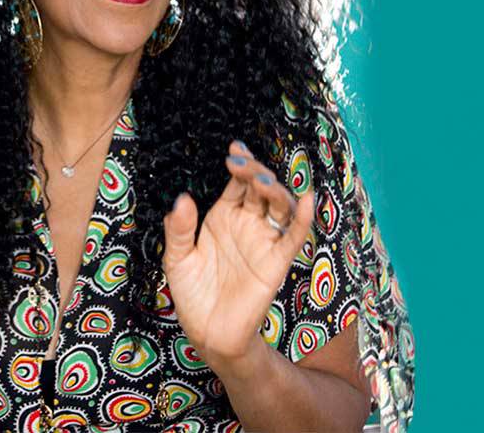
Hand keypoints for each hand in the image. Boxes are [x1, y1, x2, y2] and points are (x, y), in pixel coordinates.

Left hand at [161, 140, 315, 366]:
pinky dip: (303, 218)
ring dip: (274, 189)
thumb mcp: (178, 259)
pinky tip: (306, 200)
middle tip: (240, 163)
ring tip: (260, 180)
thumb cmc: (193, 294)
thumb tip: (182, 199)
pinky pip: (294, 236)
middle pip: (259, 188)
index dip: (239, 164)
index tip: (234, 150)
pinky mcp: (276, 261)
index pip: (237, 183)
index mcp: (224, 217)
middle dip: (253, 171)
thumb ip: (180, 230)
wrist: (208, 333)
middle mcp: (247, 224)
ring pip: (278, 206)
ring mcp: (264, 240)